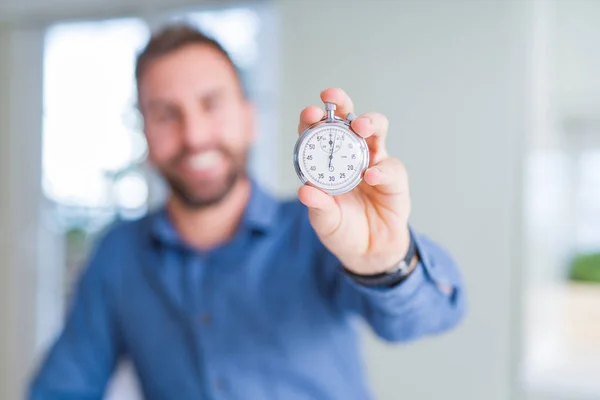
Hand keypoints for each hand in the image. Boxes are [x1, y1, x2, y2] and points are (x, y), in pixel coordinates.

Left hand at [297, 88, 416, 274]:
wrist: (370, 253)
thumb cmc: (344, 231)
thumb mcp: (325, 222)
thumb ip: (318, 207)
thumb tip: (305, 190)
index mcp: (327, 162)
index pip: (318, 133)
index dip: (313, 119)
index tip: (311, 112)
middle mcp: (351, 156)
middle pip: (349, 120)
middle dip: (342, 104)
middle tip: (334, 98)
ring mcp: (374, 163)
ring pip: (376, 132)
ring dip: (369, 123)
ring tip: (361, 127)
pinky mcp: (394, 179)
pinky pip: (391, 168)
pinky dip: (382, 170)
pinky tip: (371, 177)